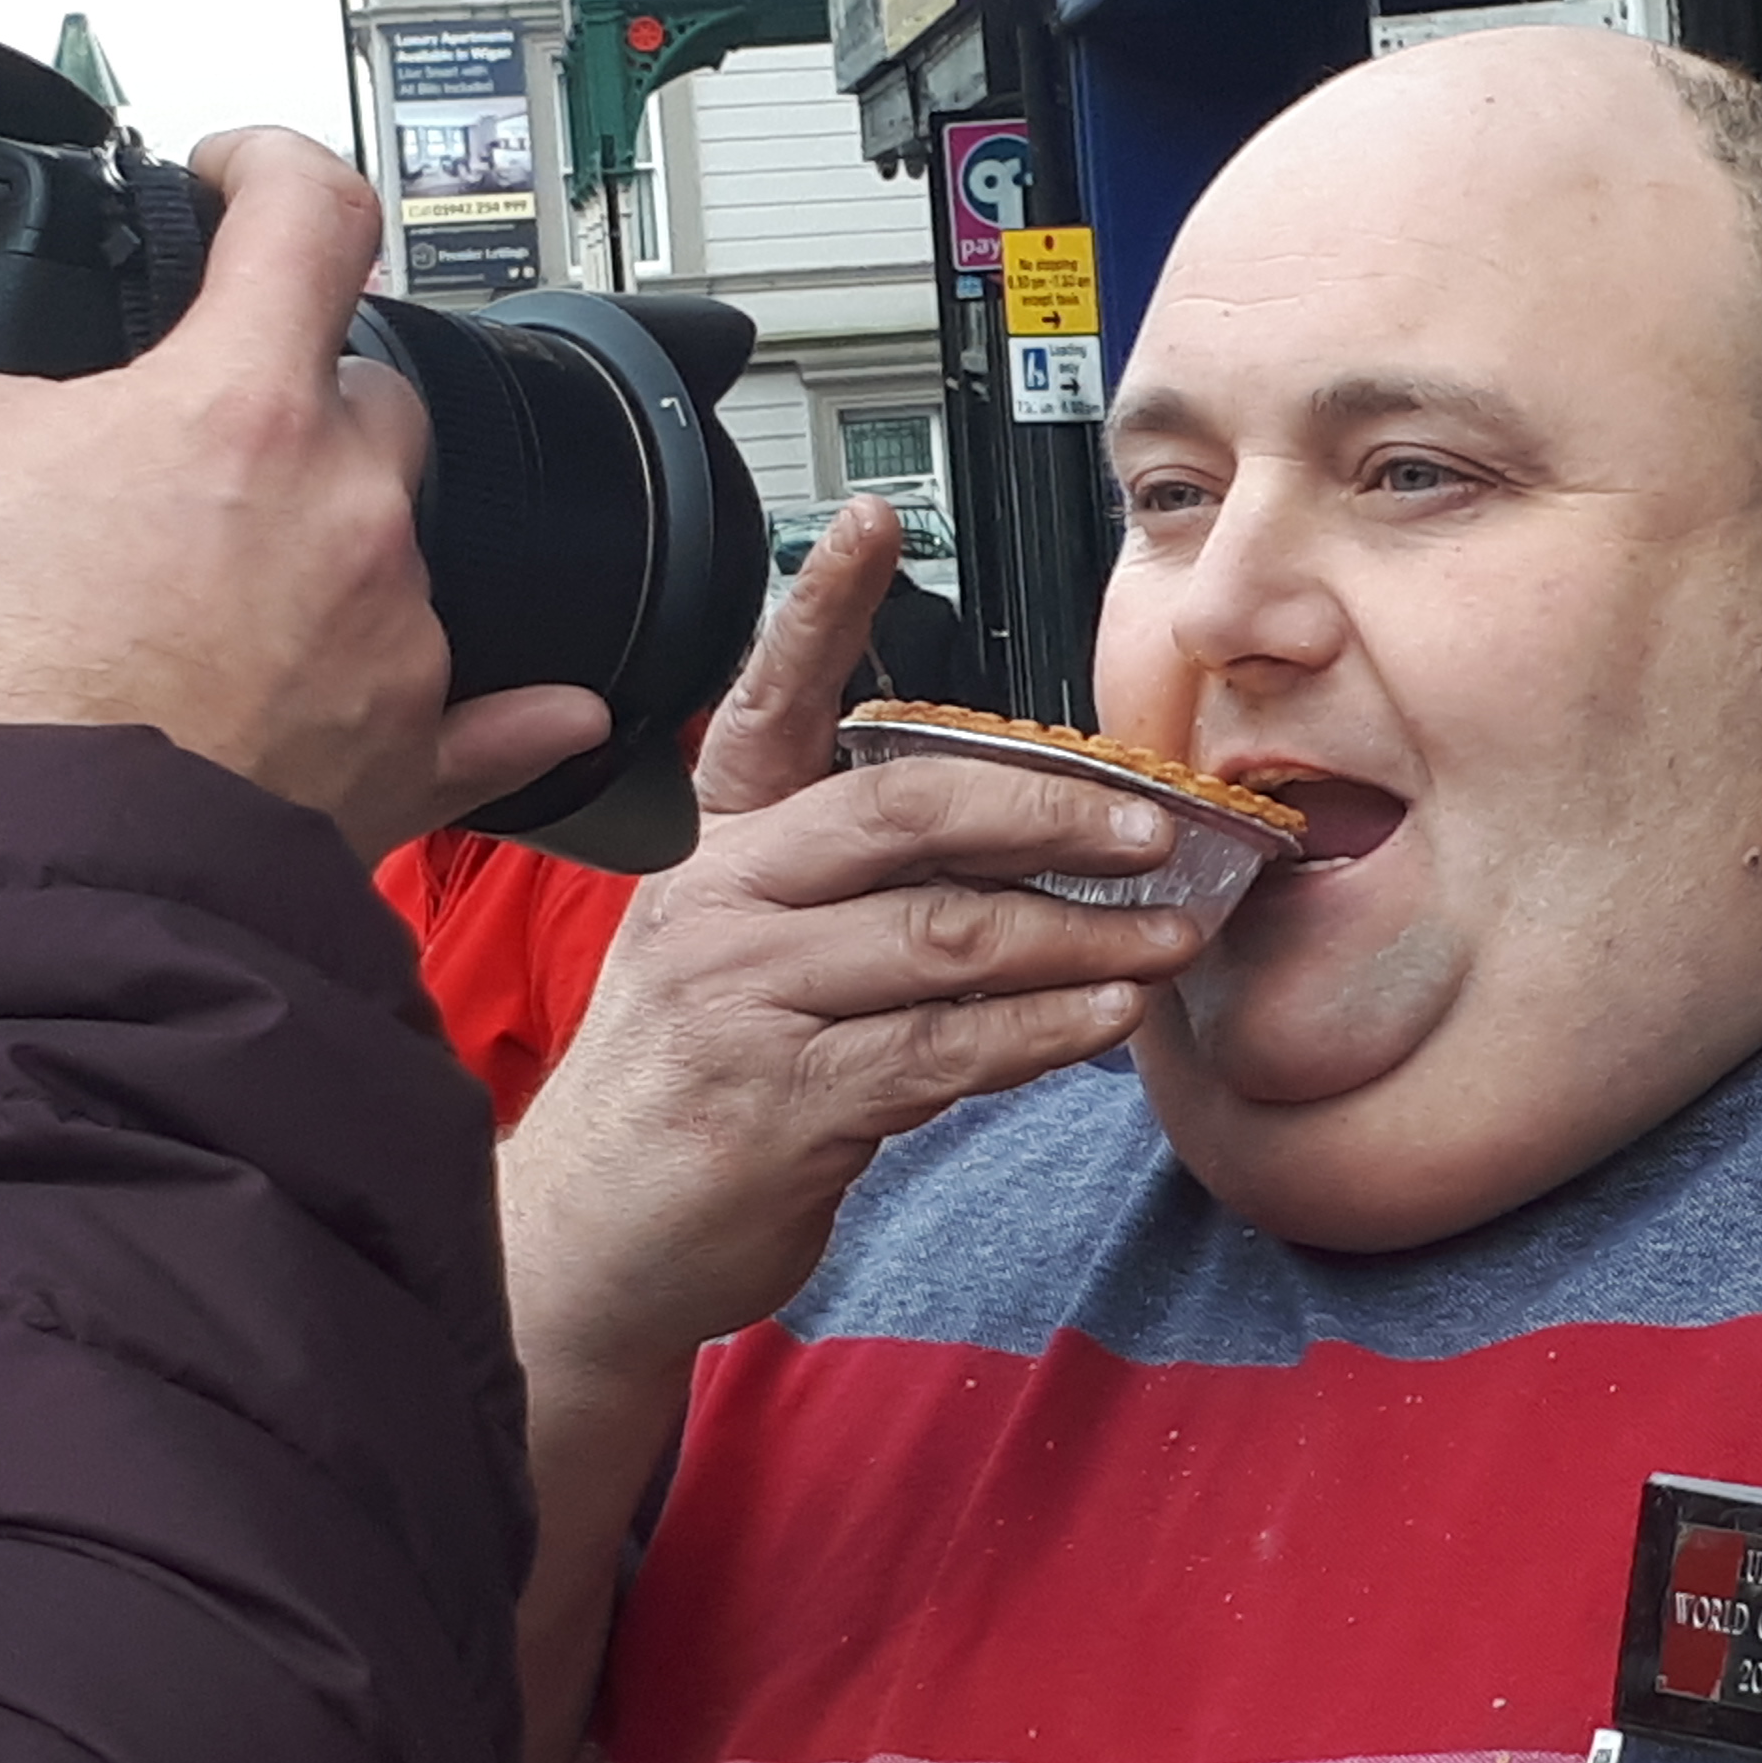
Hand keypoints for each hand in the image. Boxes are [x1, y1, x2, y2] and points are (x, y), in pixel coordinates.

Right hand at [0, 117, 606, 855]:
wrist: (1, 905)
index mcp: (242, 410)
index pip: (314, 212)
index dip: (270, 167)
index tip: (231, 180)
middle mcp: (352, 519)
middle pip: (359, 392)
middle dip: (281, 388)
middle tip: (181, 428)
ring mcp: (391, 650)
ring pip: (392, 548)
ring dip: (324, 541)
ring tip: (207, 585)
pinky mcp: (399, 772)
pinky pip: (482, 730)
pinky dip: (503, 715)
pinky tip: (545, 710)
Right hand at [502, 499, 1211, 1376]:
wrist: (591, 1241)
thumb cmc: (692, 1088)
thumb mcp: (738, 956)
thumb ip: (848, 890)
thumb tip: (1017, 846)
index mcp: (713, 851)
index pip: (766, 705)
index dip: (819, 611)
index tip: (874, 521)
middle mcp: (720, 906)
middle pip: (903, 815)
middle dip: (1048, 813)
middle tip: (1152, 825)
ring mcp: (745, 1002)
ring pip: (946, 937)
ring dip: (1079, 937)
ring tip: (1170, 936)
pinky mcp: (782, 1102)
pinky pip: (942, 1049)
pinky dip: (1040, 1032)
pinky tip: (1105, 1018)